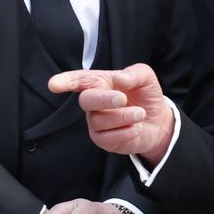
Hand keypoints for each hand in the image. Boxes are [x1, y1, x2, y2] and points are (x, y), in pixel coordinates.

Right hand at [48, 64, 175, 164]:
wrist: (159, 121)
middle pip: (86, 100)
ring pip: (100, 120)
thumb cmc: (146, 96)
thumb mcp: (145, 78)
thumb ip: (134, 74)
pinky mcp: (103, 140)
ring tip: (141, 113)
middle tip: (121, 99)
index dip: (66, 81)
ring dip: (124, 116)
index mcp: (100, 83)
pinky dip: (126, 132)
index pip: (79, 80)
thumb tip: (120, 78)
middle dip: (103, 99)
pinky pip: (108, 138)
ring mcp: (96, 122)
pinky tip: (136, 128)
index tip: (54, 84)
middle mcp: (94, 103)